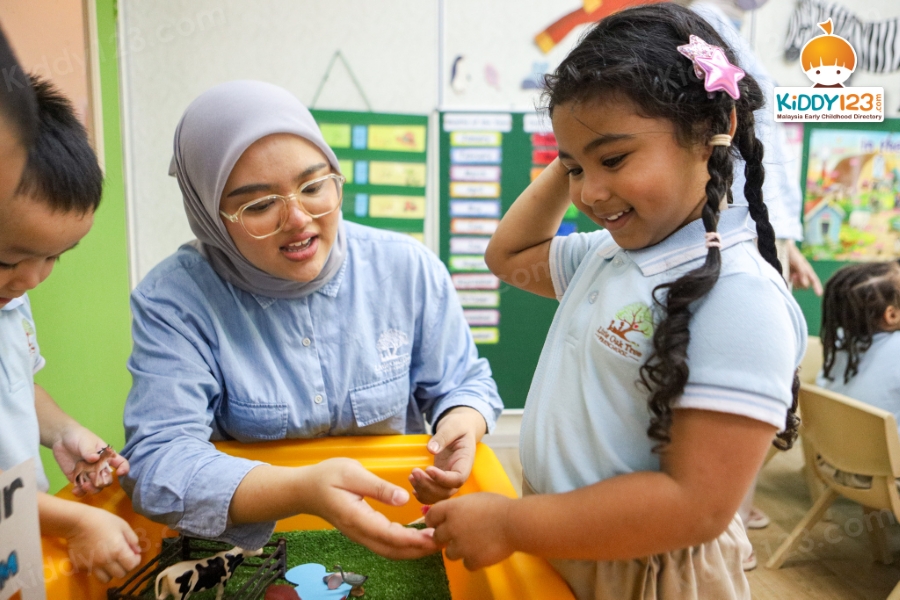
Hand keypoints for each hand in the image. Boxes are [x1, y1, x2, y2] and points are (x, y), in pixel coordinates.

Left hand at [52, 426, 128, 495]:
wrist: (61, 439)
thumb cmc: (78, 436)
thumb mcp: (85, 441)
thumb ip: (89, 450)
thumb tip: (95, 458)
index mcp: (106, 456)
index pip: (120, 463)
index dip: (124, 469)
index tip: (119, 473)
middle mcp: (99, 467)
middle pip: (107, 480)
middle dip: (102, 482)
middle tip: (92, 476)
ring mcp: (88, 474)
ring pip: (96, 487)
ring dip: (92, 489)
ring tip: (83, 486)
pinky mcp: (77, 479)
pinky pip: (81, 490)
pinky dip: (80, 492)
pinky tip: (75, 490)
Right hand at [64, 504, 140, 582]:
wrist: (77, 522)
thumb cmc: (102, 520)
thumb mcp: (122, 525)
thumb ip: (132, 539)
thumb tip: (137, 551)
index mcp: (118, 550)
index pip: (132, 566)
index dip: (136, 560)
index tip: (134, 555)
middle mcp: (106, 561)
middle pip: (121, 575)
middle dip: (124, 567)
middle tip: (122, 558)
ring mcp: (93, 565)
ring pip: (106, 579)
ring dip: (111, 572)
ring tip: (109, 562)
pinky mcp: (82, 567)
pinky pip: (93, 573)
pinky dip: (97, 569)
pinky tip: (96, 558)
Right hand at [303, 458, 439, 559]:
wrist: (304, 490)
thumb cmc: (326, 477)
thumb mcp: (352, 473)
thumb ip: (378, 487)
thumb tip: (402, 498)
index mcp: (357, 518)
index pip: (389, 534)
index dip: (413, 539)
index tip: (434, 536)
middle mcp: (360, 532)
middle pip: (392, 550)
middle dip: (419, 549)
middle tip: (444, 540)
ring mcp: (360, 535)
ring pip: (390, 551)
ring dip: (413, 549)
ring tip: (436, 540)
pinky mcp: (362, 532)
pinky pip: (385, 544)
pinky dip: (404, 544)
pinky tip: (418, 535)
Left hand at [410, 407, 485, 504]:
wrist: (460, 428)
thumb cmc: (459, 426)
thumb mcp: (453, 426)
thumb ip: (443, 436)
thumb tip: (431, 449)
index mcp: (466, 462)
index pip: (458, 478)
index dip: (443, 478)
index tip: (428, 469)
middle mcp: (459, 474)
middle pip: (447, 491)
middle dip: (429, 486)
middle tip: (414, 472)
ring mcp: (450, 479)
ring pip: (439, 495)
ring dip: (424, 491)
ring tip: (411, 477)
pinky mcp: (441, 479)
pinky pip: (434, 494)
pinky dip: (423, 494)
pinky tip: (413, 486)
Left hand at [427, 492, 514, 569]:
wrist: (514, 523)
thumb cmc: (499, 506)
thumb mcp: (475, 499)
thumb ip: (459, 507)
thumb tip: (452, 513)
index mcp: (451, 509)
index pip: (431, 517)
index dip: (435, 521)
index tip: (440, 524)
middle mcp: (451, 528)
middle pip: (437, 537)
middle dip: (447, 537)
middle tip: (460, 535)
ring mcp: (461, 546)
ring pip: (450, 553)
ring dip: (460, 550)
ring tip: (475, 544)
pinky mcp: (472, 560)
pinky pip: (467, 564)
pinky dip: (474, 560)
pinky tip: (484, 552)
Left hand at [787, 242, 822, 295]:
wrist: (780, 249)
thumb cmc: (791, 254)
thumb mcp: (798, 262)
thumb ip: (803, 272)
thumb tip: (806, 284)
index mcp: (807, 269)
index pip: (814, 280)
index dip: (817, 287)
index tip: (819, 294)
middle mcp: (801, 274)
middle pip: (805, 285)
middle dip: (801, 282)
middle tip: (794, 276)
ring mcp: (794, 276)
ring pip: (798, 286)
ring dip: (795, 283)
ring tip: (791, 275)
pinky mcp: (787, 278)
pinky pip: (790, 285)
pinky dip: (790, 283)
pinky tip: (787, 276)